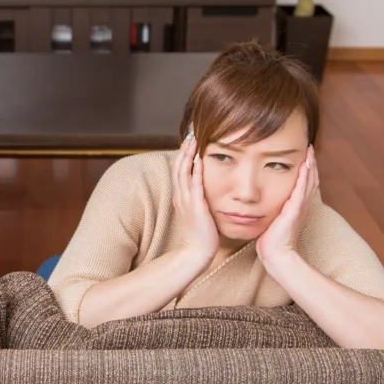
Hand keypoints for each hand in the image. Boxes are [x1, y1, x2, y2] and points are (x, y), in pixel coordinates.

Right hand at [171, 135, 218, 264]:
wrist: (197, 252)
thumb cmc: (202, 233)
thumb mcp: (197, 211)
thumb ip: (198, 198)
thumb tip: (204, 188)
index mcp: (181, 195)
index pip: (179, 169)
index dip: (184, 153)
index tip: (190, 139)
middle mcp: (181, 195)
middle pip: (178, 166)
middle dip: (184, 148)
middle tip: (190, 132)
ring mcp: (186, 200)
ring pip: (183, 171)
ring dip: (188, 154)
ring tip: (193, 139)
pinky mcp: (196, 206)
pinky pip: (194, 184)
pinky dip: (196, 170)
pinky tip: (200, 159)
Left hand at [257, 145, 318, 264]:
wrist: (276, 255)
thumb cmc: (270, 241)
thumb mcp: (272, 221)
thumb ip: (272, 211)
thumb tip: (262, 204)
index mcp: (295, 207)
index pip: (303, 185)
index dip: (305, 171)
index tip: (304, 156)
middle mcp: (300, 206)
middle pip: (310, 180)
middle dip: (310, 164)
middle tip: (310, 148)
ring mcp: (299, 207)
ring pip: (309, 182)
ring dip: (310, 166)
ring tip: (310, 151)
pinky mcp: (295, 210)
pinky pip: (301, 190)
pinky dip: (304, 177)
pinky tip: (305, 165)